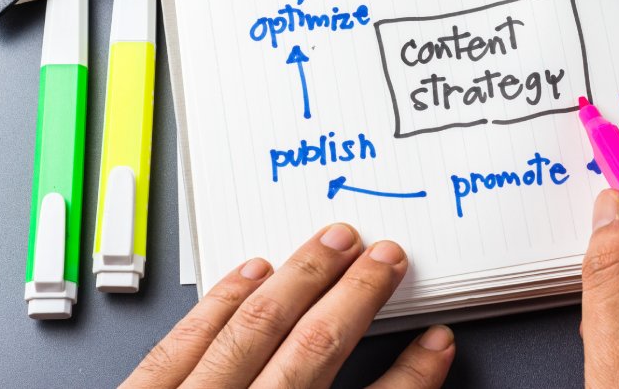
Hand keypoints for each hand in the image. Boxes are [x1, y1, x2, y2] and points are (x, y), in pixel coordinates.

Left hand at [123, 224, 453, 388]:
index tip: (435, 344)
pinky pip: (184, 341)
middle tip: (387, 257)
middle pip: (315, 351)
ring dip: (301, 278)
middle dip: (358, 297)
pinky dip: (222, 300)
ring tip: (333, 242)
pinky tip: (251, 271)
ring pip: (254, 328)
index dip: (412, 375)